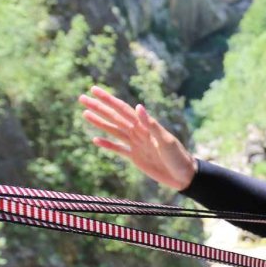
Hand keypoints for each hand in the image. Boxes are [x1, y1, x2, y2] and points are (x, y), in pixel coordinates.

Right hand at [78, 86, 196, 190]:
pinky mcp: (135, 157)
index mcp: (144, 126)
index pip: (122, 109)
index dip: (108, 99)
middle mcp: (138, 132)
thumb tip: (138, 106)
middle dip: (98, 107)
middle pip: (114, 117)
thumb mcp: (166, 140)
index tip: (94, 90)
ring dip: (99, 122)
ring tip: (84, 114)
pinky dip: (107, 144)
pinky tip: (95, 140)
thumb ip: (151, 124)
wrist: (184, 176)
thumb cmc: (178, 156)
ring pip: (113, 130)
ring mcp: (136, 144)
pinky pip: (118, 149)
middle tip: (81, 98)